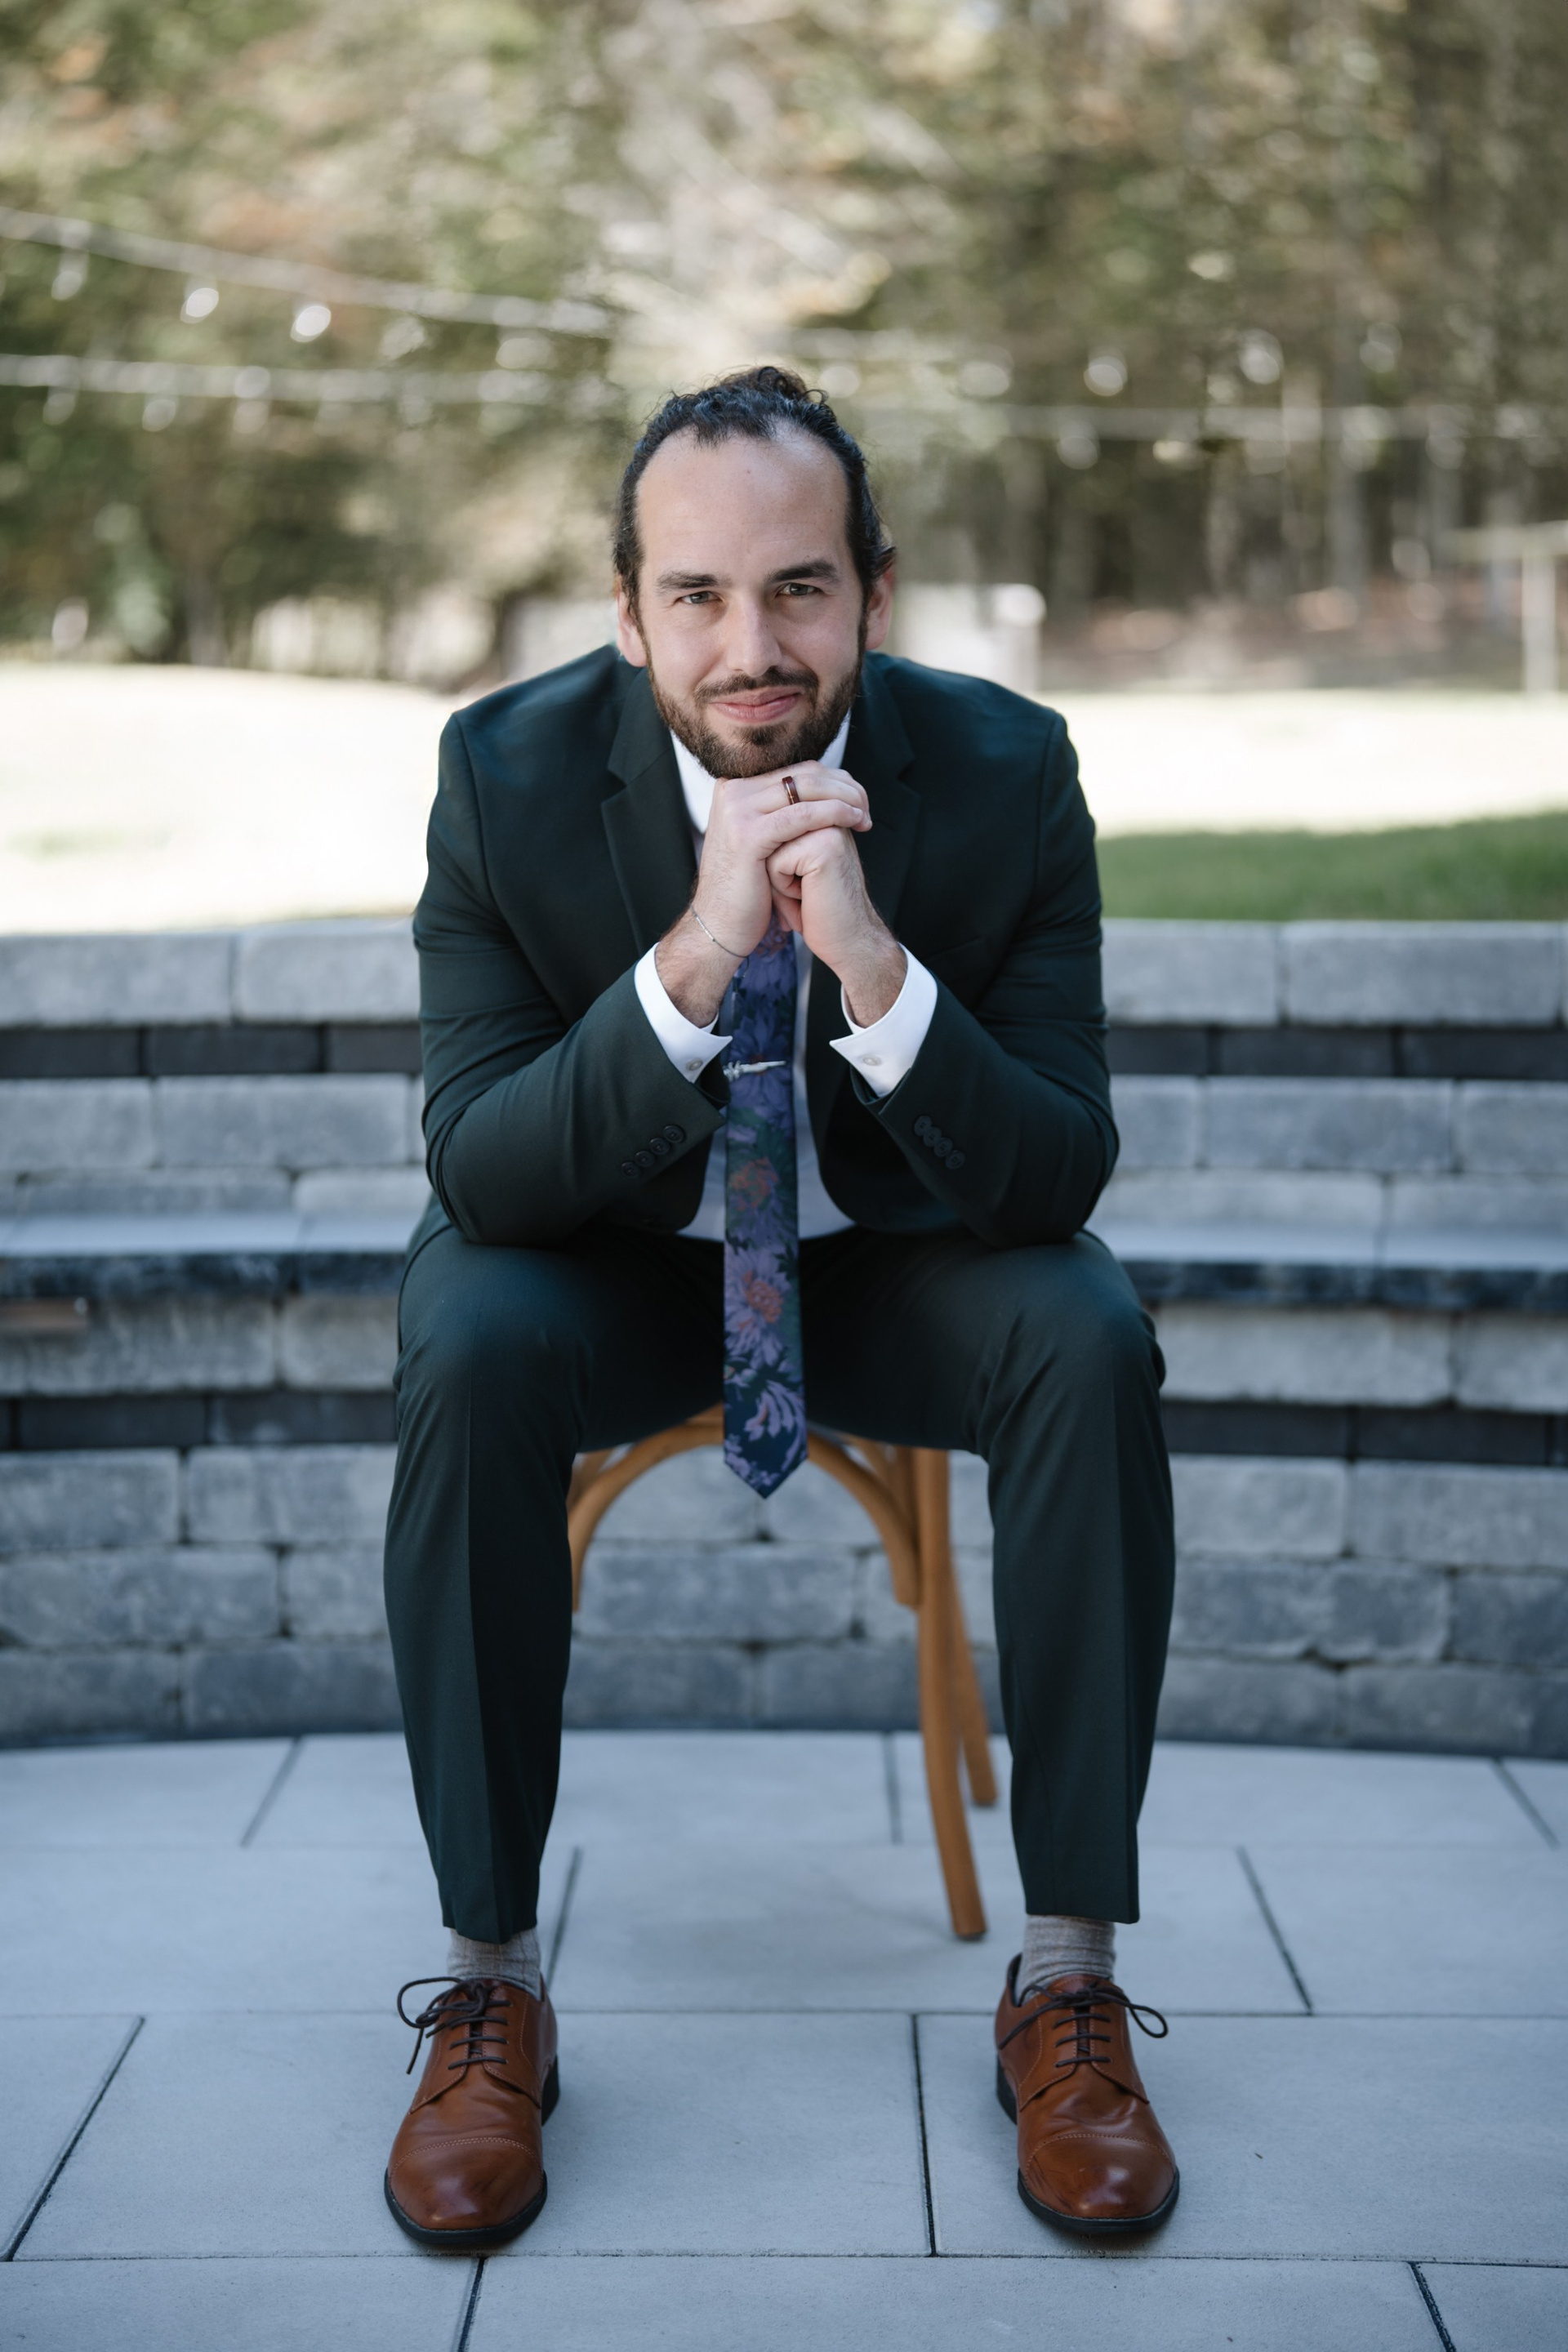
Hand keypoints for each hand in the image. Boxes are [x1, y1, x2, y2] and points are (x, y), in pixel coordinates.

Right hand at [655, 760, 870, 1027]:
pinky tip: (853, 821)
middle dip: (843, 787)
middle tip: (866, 807)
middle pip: (804, 774)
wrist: (720, 926)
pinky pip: (802, 815)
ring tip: (864, 817)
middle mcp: (733, 791)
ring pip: (805, 788)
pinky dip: (833, 813)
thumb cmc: (748, 890)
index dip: (834, 780)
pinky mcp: (748, 834)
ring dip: (844, 798)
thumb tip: (821, 790)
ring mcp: (737, 810)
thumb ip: (782, 812)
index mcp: (736, 788)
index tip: (858, 800)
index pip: (797, 769)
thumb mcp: (762, 840)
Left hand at [766, 791, 906, 1026]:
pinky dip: (783, 889)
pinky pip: (775, 863)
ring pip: (768, 847)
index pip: (771, 830)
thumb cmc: (820, 912)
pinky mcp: (823, 848)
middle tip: (804, 894)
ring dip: (778, 881)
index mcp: (822, 819)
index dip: (776, 866)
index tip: (804, 886)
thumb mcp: (796, 869)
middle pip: (768, 835)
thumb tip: (745, 829)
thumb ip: (781, 843)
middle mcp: (827, 817)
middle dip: (775, 872)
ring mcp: (828, 828)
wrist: (848, 943)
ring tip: (806, 896)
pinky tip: (808, 899)